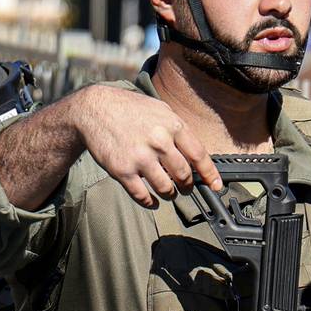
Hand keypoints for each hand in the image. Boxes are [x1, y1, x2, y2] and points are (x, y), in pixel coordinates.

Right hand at [74, 85, 220, 206]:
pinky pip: (142, 195)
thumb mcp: (160, 110)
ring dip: (170, 194)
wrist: (94, 109)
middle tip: (185, 188)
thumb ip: (178, 130)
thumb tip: (196, 153)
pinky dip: (150, 202)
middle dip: (187, 186)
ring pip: (166, 188)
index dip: (210, 174)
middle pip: (184, 175)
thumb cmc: (129, 108)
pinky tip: (152, 201)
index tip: (216, 186)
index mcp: (172, 125)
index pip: (199, 155)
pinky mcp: (123, 170)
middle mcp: (159, 141)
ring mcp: (141, 157)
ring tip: (169, 193)